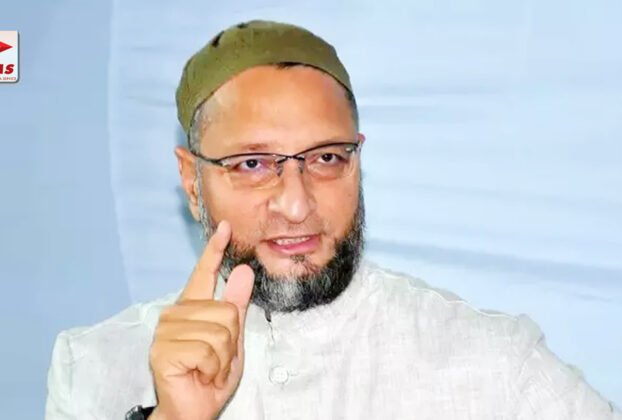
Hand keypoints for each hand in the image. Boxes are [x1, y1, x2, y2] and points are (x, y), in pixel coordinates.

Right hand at [149, 221, 254, 419]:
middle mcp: (175, 314)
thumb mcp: (233, 338)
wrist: (195, 409)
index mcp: (192, 307)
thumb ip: (236, 305)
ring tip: (208, 369)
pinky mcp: (163, 350)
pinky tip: (201, 375)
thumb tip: (244, 270)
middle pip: (226, 311)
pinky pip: (207, 350)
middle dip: (231, 342)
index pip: (204, 273)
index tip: (225, 227)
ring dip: (223, 358)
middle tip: (216, 360)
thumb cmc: (211, 374)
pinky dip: (213, 368)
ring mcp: (166, 331)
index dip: (215, 249)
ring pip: (219, 331)